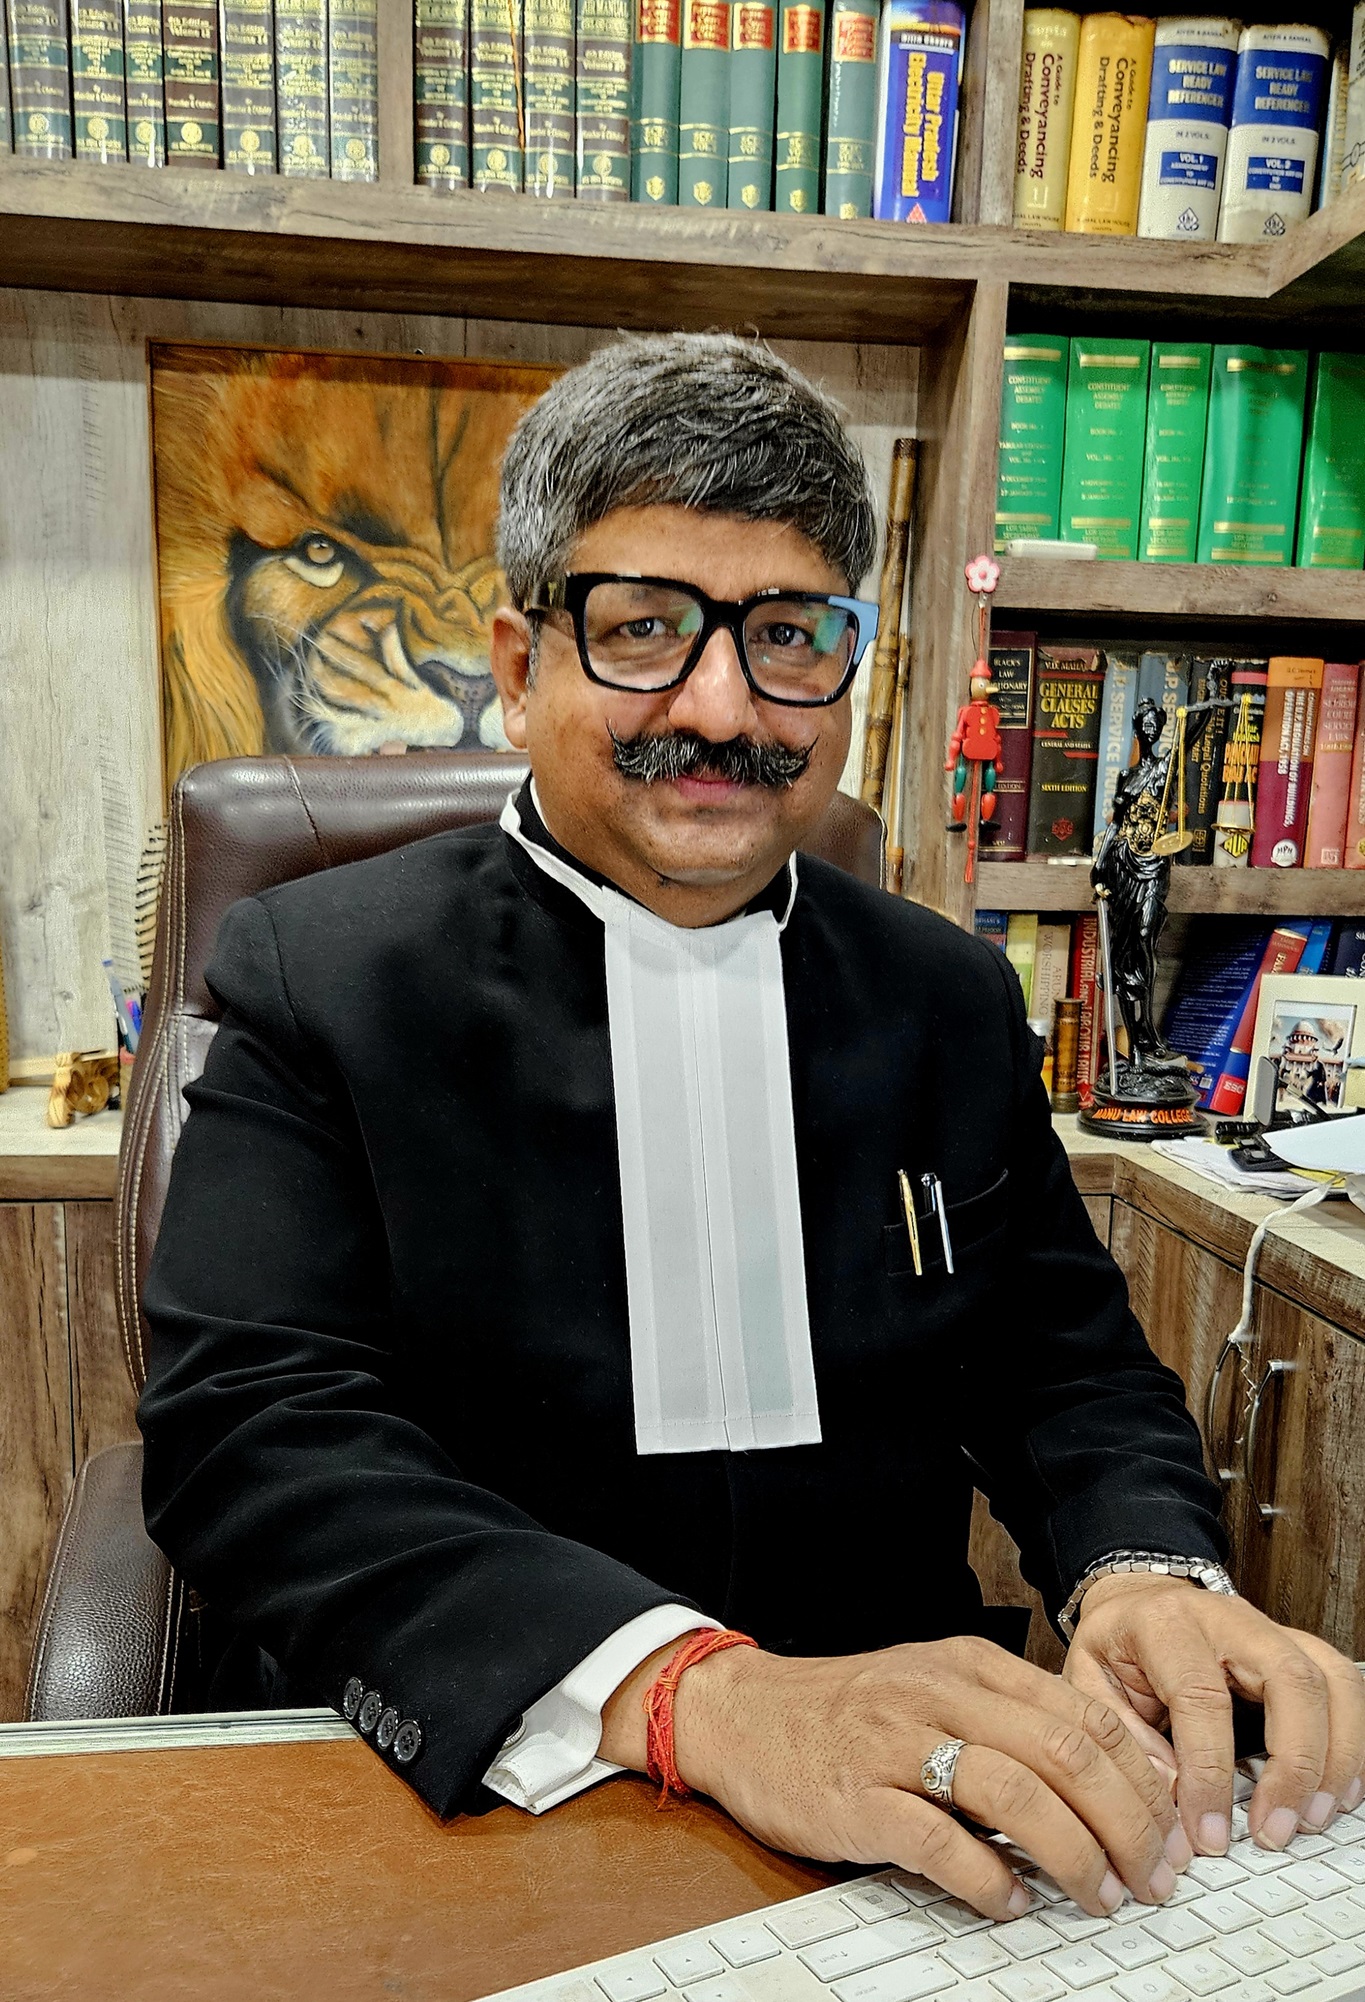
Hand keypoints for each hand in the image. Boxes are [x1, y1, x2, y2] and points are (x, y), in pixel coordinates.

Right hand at [601, 1633, 1190, 1921]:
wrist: (743, 1713)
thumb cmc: (850, 1709)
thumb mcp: (937, 1686)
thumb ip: (1012, 1719)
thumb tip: (1111, 1780)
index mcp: (971, 1665)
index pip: (1085, 1716)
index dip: (1144, 1781)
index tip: (1172, 1834)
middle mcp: (941, 1694)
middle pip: (1066, 1755)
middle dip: (1127, 1826)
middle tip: (1153, 1880)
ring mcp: (898, 1744)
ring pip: (1016, 1794)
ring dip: (1075, 1857)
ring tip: (1098, 1898)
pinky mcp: (859, 1798)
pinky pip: (942, 1843)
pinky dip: (990, 1881)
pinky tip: (1013, 1903)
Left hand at [1065, 1574, 1364, 1855]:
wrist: (1138, 1599)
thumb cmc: (1116, 1643)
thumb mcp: (1087, 1678)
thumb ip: (1119, 1732)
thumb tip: (1169, 1792)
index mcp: (1167, 1623)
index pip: (1201, 1697)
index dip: (1209, 1772)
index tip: (1208, 1832)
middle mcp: (1230, 1618)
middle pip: (1290, 1678)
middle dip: (1294, 1765)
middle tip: (1275, 1831)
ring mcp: (1271, 1630)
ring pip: (1331, 1681)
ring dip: (1335, 1757)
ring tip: (1313, 1819)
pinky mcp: (1297, 1648)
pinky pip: (1344, 1687)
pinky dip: (1353, 1742)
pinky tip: (1339, 1791)